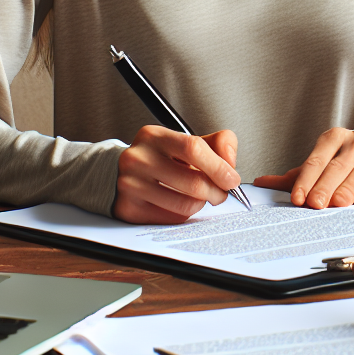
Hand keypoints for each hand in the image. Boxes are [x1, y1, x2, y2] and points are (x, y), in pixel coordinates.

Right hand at [113, 124, 239, 223]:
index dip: (219, 166)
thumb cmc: (162, 157)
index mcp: (154, 136)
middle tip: (222, 193)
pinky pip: (171, 218)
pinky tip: (181, 203)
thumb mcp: (187, 141)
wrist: (121, 172)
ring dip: (201, 204)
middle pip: (192, 182)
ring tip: (202, 198)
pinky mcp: (128, 208)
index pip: (193, 148)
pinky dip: (184, 214)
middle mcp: (138, 158)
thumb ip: (218, 143)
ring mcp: (130, 184)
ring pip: (184, 204)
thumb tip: (230, 164)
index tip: (232, 179)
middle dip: (216, 192)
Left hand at [253, 128, 353, 207]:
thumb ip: (294, 175)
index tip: (298, 197)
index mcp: (334, 138)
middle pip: (337, 166)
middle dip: (325, 186)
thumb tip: (261, 182)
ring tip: (338, 203)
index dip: (306, 179)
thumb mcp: (321, 163)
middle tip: (315, 204)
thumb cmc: (345, 161)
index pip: (317, 159)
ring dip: (348, 189)